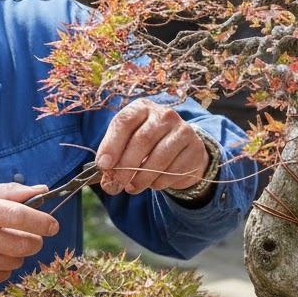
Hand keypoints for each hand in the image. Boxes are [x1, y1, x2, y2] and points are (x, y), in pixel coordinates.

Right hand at [0, 182, 58, 296]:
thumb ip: (8, 191)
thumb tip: (43, 190)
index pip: (18, 215)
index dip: (42, 221)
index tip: (52, 225)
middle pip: (23, 243)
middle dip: (34, 241)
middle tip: (30, 236)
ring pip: (15, 261)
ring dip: (16, 254)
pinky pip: (2, 276)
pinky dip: (1, 267)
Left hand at [95, 99, 209, 195]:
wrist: (181, 151)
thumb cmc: (146, 147)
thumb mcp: (127, 146)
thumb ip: (115, 161)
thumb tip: (107, 183)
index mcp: (141, 108)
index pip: (124, 122)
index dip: (112, 144)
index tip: (103, 165)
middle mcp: (164, 115)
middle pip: (142, 140)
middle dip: (126, 165)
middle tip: (117, 183)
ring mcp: (182, 130)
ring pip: (159, 158)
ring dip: (142, 178)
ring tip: (132, 188)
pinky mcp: (194, 148)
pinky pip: (173, 170)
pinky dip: (159, 182)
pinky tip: (153, 183)